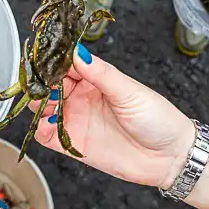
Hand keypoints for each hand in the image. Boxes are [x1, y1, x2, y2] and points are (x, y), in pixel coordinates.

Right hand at [29, 48, 208, 208]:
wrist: (170, 157)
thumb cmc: (158, 119)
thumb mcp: (130, 92)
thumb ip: (102, 74)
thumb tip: (78, 51)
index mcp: (96, 79)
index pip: (67, 64)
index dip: (54, 61)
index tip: (44, 58)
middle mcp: (82, 97)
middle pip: (51, 84)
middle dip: (42, 81)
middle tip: (42, 83)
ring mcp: (76, 120)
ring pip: (44, 107)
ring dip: (38, 103)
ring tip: (44, 103)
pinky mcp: (74, 144)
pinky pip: (47, 136)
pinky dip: (39, 129)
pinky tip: (44, 124)